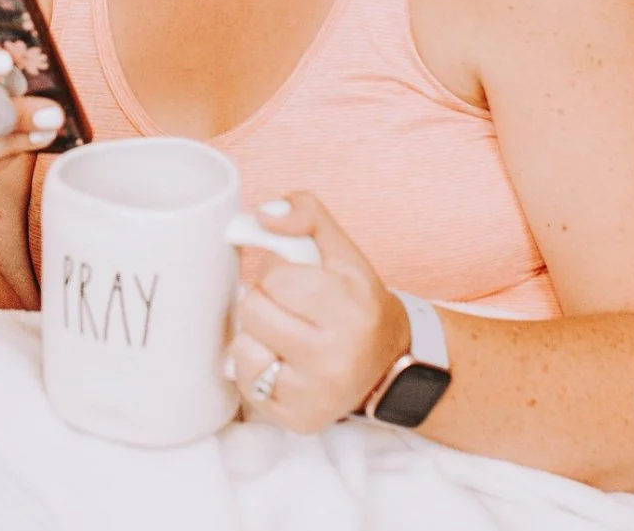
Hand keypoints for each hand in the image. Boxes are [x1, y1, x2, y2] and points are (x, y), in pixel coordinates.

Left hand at [229, 191, 410, 433]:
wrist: (388, 362)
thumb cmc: (356, 299)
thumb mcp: (341, 248)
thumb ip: (305, 212)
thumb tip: (263, 215)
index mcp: (350, 307)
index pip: (275, 279)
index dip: (277, 273)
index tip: (296, 281)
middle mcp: (337, 356)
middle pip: (254, 311)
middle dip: (263, 301)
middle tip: (287, 306)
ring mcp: (317, 393)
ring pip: (245, 348)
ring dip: (255, 334)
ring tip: (281, 332)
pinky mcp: (299, 419)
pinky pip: (247, 383)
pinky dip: (255, 366)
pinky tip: (280, 359)